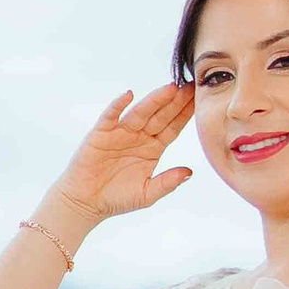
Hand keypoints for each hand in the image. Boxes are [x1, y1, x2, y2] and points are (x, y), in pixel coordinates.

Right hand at [52, 86, 194, 227]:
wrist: (87, 202)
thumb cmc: (118, 198)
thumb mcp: (148, 193)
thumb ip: (168, 182)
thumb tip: (189, 172)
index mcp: (153, 148)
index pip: (173, 127)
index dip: (186, 115)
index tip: (201, 101)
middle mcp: (139, 136)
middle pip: (161, 115)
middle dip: (176, 102)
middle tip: (191, 86)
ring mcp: (121, 132)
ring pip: (141, 112)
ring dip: (154, 100)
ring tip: (170, 88)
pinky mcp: (101, 133)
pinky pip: (111, 116)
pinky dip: (118, 105)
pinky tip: (128, 95)